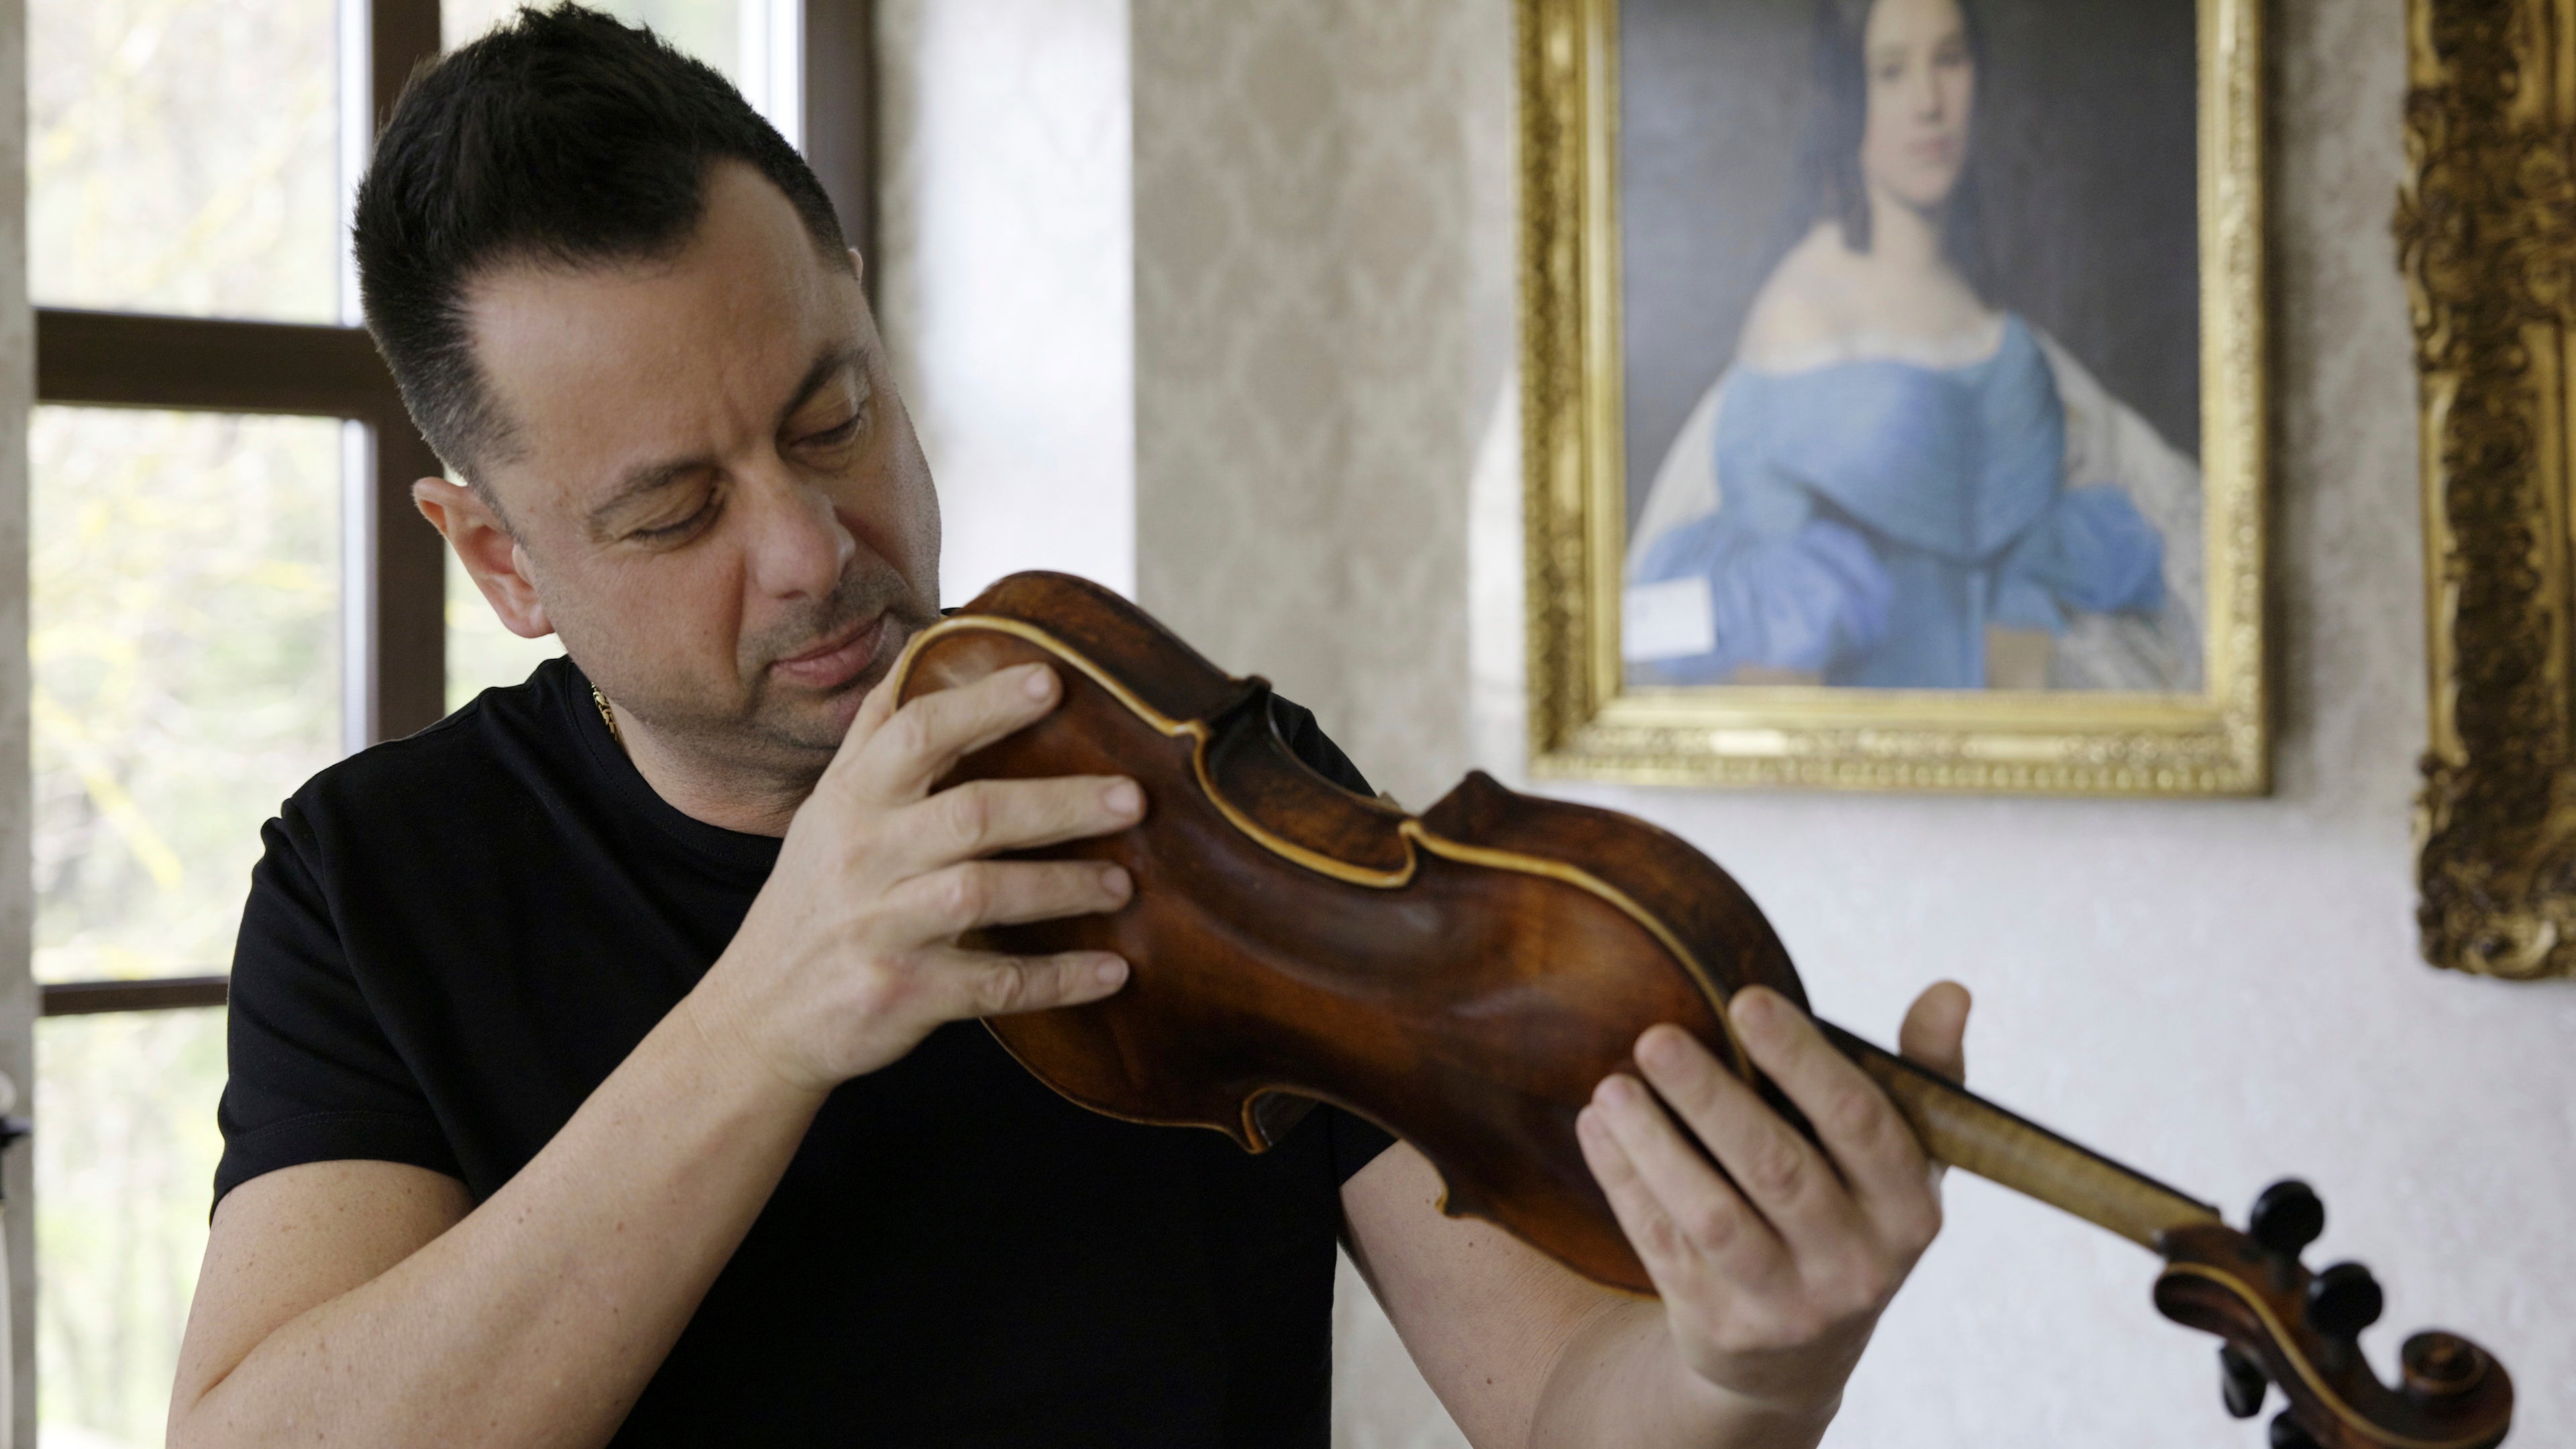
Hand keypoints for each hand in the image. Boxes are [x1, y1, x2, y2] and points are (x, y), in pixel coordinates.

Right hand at [692, 661, 1140, 1092]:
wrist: (761, 1018)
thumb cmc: (811, 901)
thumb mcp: (824, 813)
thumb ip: (874, 740)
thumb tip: (916, 657)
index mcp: (852, 803)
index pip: (919, 733)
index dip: (985, 704)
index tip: (1052, 682)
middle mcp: (865, 857)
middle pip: (973, 815)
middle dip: (1059, 804)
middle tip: (1131, 798)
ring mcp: (882, 929)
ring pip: (984, 895)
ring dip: (1063, 887)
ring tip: (1122, 884)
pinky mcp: (903, 995)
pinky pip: (994, 985)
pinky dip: (1057, 979)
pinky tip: (1111, 972)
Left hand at [1574, 982, 1971, 1427]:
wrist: (1797, 1359)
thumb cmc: (1850, 1214)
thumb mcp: (1900, 1159)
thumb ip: (1921, 1072)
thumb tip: (1949, 990)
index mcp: (1909, 1211)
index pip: (1862, 1125)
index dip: (1803, 1060)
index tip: (1745, 999)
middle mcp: (1857, 1265)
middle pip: (1777, 1169)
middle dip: (1712, 1099)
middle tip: (1655, 1038)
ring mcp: (1788, 1306)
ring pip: (1713, 1217)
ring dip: (1656, 1145)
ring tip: (1612, 1085)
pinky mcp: (1720, 1327)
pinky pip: (1663, 1247)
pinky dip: (1626, 1182)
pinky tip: (1596, 1126)